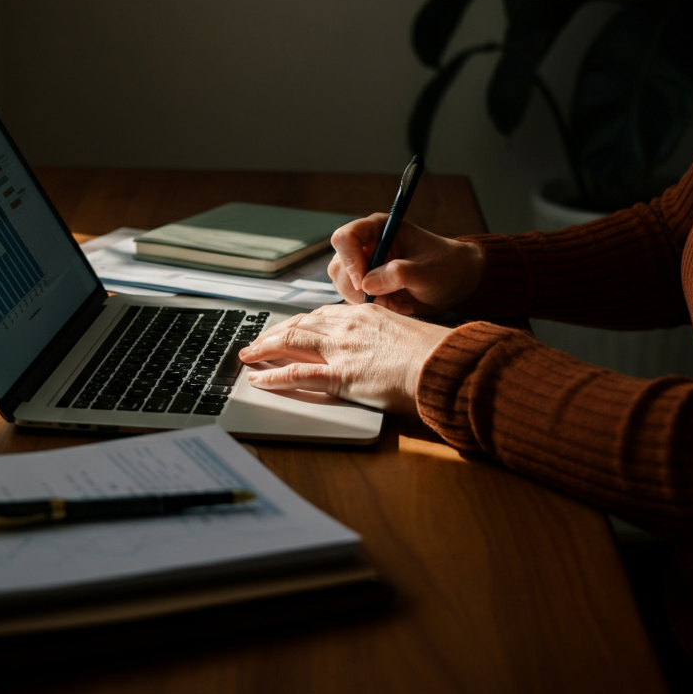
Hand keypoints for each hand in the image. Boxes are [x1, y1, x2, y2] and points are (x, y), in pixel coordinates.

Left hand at [238, 304, 452, 415]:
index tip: (287, 329)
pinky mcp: (341, 376)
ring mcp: (342, 350)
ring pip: (291, 343)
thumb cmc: (434, 355)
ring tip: (248, 356)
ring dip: (264, 349)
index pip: (322, 315)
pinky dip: (273, 377)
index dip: (299, 323)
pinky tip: (259, 380)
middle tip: (257, 341)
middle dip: (274, 333)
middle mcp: (348, 327)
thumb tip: (380, 349)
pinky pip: (297, 375)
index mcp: (365, 314)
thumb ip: (386, 338)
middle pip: (300, 325)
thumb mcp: (407, 335)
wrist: (444, 365)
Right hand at [328, 215, 484, 313]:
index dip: (349, 261)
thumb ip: (398, 274)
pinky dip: (373, 308)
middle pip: (338, 265)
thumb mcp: (426, 271)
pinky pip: (356, 300)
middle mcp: (367, 246)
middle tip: (381, 300)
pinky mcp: (369, 286)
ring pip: (343, 285)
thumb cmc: (446, 267)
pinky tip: (398, 306)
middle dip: (355, 287)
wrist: (457, 282)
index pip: (346, 238)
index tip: (363, 283)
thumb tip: (366, 284)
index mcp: (379, 229)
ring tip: (396, 303)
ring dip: (365, 300)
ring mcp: (365, 267)